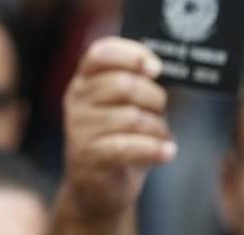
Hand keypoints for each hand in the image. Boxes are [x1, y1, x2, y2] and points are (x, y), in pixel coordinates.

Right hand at [59, 37, 174, 226]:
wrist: (96, 189)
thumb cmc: (117, 140)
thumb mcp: (122, 107)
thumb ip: (136, 84)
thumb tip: (159, 66)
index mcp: (84, 81)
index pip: (100, 53)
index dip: (130, 54)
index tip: (155, 68)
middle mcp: (77, 101)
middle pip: (123, 84)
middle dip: (154, 97)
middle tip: (160, 110)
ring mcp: (80, 129)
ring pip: (132, 117)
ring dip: (158, 129)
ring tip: (161, 137)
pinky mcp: (90, 157)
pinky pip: (130, 146)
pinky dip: (156, 149)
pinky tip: (166, 152)